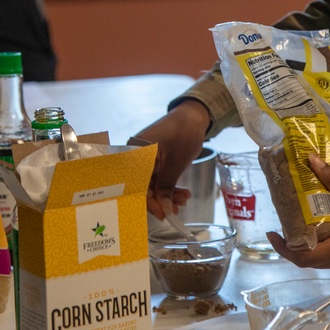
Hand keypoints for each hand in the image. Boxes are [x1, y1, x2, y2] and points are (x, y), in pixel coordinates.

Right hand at [128, 100, 210, 219]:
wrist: (194, 116)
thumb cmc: (184, 132)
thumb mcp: (176, 163)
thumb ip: (167, 187)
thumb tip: (163, 211)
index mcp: (135, 151)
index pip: (136, 184)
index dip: (148, 202)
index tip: (162, 214)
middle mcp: (136, 155)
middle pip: (143, 185)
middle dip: (160, 199)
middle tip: (174, 210)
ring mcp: (145, 158)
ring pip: (152, 183)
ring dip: (167, 194)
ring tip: (183, 200)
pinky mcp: (154, 160)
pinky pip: (158, 177)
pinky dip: (169, 186)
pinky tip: (182, 194)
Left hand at [268, 153, 329, 272]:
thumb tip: (312, 161)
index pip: (301, 257)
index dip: (282, 247)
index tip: (272, 232)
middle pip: (309, 257)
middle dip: (295, 240)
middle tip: (287, 218)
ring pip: (322, 255)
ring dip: (311, 239)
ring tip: (304, 216)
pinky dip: (326, 239)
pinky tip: (327, 221)